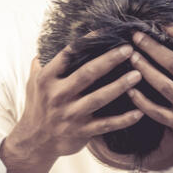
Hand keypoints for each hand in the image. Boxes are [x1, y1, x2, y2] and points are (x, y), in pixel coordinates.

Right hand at [2, 40, 144, 172]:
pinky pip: (106, 125)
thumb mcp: (33, 83)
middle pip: (87, 74)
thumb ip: (42, 64)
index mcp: (47, 79)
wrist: (34, 141)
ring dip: (120, 86)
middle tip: (128, 50)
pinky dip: (123, 120)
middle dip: (109, 60)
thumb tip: (48, 43)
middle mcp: (58, 96)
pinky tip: (139, 112)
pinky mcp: (81, 132)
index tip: (107, 31)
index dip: (88, 41)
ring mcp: (71, 115)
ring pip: (99, 98)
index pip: (68, 55)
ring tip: (137, 75)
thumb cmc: (38, 107)